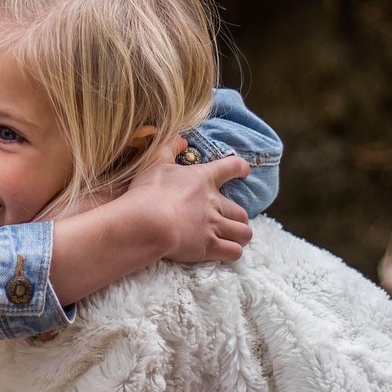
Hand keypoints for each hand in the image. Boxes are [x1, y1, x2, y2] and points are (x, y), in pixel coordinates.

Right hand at [127, 136, 252, 263]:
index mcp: (203, 179)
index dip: (240, 167)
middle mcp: (214, 203)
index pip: (230, 167)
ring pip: (244, 233)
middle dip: (239, 218)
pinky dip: (233, 252)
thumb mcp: (155, 161)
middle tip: (230, 220)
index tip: (244, 170)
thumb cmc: (149, 191)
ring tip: (233, 238)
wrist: (148, 222)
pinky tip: (227, 252)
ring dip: (240, 236)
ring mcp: (214, 226)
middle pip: (241, 212)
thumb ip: (169, 147)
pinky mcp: (209, 246)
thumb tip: (181, 139)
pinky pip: (234, 252)